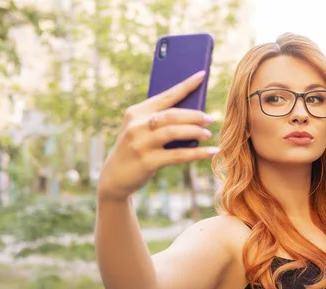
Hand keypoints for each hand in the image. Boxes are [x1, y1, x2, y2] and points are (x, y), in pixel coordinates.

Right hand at [97, 70, 218, 200]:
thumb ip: (160, 121)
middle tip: (210, 118)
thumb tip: (194, 115)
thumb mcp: (141, 131)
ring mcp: (141, 143)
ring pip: (174, 132)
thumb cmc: (135, 150)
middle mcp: (137, 125)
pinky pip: (177, 155)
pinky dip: (197, 153)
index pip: (165, 96)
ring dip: (195, 131)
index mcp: (136, 112)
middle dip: (194, 115)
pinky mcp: (147, 161)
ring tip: (208, 134)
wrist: (115, 177)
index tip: (202, 75)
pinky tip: (210, 151)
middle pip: (172, 115)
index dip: (186, 85)